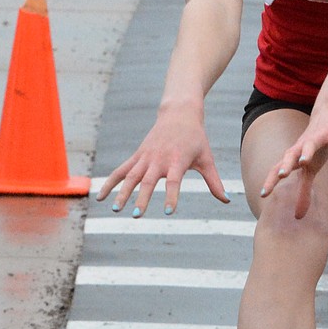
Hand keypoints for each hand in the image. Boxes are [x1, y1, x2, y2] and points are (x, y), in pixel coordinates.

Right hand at [97, 107, 228, 215]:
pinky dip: (111, 183)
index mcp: (177, 160)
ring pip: (131, 176)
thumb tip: (226, 200)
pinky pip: (121, 171)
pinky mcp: (137, 156)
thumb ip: (214, 181)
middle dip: (142, 198)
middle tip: (136, 215)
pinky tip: (101, 197)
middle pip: (148, 181)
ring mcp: (145, 157)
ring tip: (115, 210)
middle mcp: (159, 159)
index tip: (169, 211)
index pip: (174, 181)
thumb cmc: (196, 139)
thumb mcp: (207, 159)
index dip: (171, 196)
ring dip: (122, 193)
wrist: (179, 113)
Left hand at [259, 99, 327, 219]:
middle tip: (281, 175)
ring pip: (311, 143)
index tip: (263, 195)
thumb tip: (297, 217)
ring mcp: (319, 136)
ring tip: (305, 161)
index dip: (271, 181)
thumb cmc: (316, 146)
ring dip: (307, 151)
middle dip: (286, 165)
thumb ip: (303, 191)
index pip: (278, 169)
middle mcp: (303, 146)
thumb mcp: (310, 170)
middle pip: (291, 154)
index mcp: (296, 157)